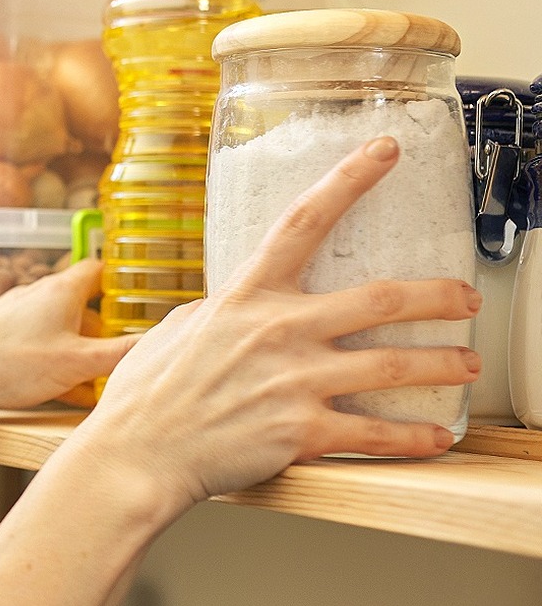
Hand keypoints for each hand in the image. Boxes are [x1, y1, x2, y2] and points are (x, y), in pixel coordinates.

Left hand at [0, 257, 138, 418]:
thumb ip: (121, 353)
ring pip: (62, 332)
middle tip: (126, 353)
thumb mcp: (77, 363)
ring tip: (99, 383)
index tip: (146, 298)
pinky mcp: (0, 340)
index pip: (102, 271)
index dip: (126, 283)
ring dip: (82, 354)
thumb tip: (161, 341)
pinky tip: (64, 393)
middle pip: (84, 306)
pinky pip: (40, 349)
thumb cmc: (6, 364)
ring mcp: (16, 318)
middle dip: (106, 331)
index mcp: (61, 290)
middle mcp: (38, 296)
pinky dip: (57, 366)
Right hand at [69, 137, 479, 513]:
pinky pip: (376, 434)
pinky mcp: (300, 432)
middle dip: (437, 296)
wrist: (137, 455)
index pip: (303, 222)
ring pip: (394, 366)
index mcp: (246, 297)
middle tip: (466, 297)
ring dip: (444, 364)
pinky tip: (437, 437)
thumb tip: (243, 302)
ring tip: (468, 364)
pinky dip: (415, 438)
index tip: (385, 150)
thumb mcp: (180, 329)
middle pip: (380, 299)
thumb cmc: (147, 396)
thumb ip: (225, 310)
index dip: (349, 179)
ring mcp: (293, 382)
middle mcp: (278, 331)